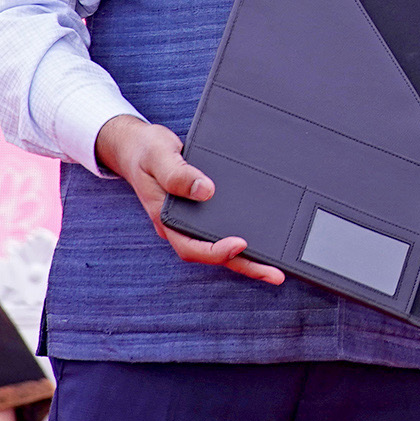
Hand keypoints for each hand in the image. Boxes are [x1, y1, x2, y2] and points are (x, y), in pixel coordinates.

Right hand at [94, 115, 284, 283]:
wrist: (140, 146)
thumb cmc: (147, 152)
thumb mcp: (158, 158)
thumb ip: (177, 174)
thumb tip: (206, 191)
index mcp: (167, 219)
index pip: (191, 246)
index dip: (216, 251)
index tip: (240, 245)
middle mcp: (182, 225)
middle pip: (215, 253)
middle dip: (246, 265)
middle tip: (275, 274)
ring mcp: (194, 220)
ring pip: (223, 245)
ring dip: (250, 257)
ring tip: (279, 266)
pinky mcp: (206, 210)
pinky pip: (226, 227)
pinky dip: (247, 235)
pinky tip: (268, 237)